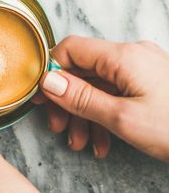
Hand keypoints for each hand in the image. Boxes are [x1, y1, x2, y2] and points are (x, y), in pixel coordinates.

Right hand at [38, 36, 168, 160]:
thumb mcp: (122, 118)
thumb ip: (80, 97)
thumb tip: (47, 80)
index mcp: (124, 56)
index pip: (71, 48)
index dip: (50, 71)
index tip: (40, 97)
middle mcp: (133, 55)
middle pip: (83, 70)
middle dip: (67, 102)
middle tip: (58, 127)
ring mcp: (144, 69)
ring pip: (99, 86)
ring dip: (85, 115)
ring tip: (83, 144)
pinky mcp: (152, 83)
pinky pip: (117, 93)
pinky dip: (105, 115)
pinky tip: (104, 142)